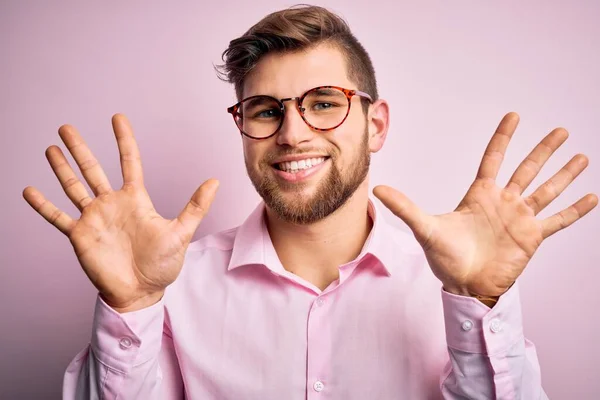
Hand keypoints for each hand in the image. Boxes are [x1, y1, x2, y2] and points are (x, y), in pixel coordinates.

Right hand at [23, 114, 218, 311]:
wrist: (142, 292)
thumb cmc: (163, 265)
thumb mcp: (182, 232)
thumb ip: (196, 206)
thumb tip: (215, 181)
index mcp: (136, 199)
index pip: (128, 161)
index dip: (123, 139)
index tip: (118, 118)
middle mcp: (112, 204)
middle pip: (93, 169)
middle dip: (80, 148)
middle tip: (66, 127)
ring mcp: (94, 218)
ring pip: (73, 187)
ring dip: (61, 168)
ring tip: (51, 148)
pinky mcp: (80, 236)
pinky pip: (58, 217)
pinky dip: (43, 205)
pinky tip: (29, 190)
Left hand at [374, 112, 596, 297]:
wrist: (464, 286)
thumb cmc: (445, 258)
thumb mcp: (425, 228)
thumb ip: (405, 206)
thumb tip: (378, 188)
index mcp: (480, 194)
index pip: (494, 158)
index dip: (503, 137)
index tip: (514, 115)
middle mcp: (503, 202)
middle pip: (527, 168)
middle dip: (543, 150)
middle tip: (561, 130)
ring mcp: (519, 218)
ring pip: (546, 189)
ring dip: (564, 174)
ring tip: (581, 157)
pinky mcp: (532, 237)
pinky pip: (558, 220)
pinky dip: (575, 210)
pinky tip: (592, 197)